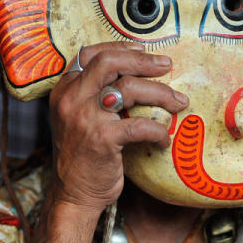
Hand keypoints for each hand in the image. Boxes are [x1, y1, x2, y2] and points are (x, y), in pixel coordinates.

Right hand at [48, 41, 187, 212]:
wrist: (73, 195)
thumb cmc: (82, 156)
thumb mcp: (77, 117)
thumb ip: (94, 94)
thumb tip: (133, 72)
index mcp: (65, 90)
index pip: (91, 55)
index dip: (120, 48)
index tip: (142, 50)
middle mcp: (71, 99)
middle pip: (110, 63)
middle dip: (143, 60)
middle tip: (166, 66)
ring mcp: (85, 118)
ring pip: (129, 88)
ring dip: (160, 93)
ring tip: (177, 102)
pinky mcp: (103, 139)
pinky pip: (140, 125)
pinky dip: (158, 130)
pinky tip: (163, 138)